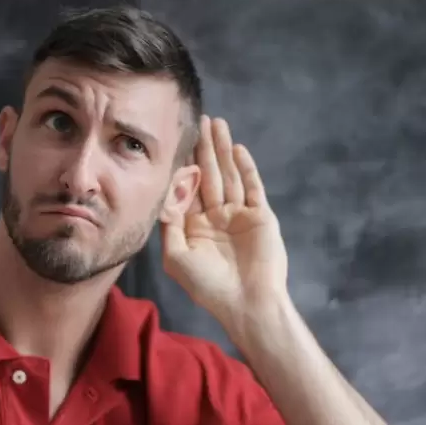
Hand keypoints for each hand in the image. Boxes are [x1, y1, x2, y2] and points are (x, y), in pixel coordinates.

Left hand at [160, 115, 288, 322]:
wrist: (247, 304)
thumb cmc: (208, 286)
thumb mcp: (176, 257)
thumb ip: (168, 224)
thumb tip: (164, 193)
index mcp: (195, 226)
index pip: (188, 188)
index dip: (184, 165)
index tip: (177, 140)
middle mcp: (217, 217)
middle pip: (210, 175)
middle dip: (205, 148)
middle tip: (202, 120)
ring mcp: (240, 215)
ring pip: (230, 176)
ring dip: (224, 150)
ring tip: (218, 124)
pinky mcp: (261, 217)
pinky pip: (253, 187)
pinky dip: (246, 168)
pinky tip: (238, 149)